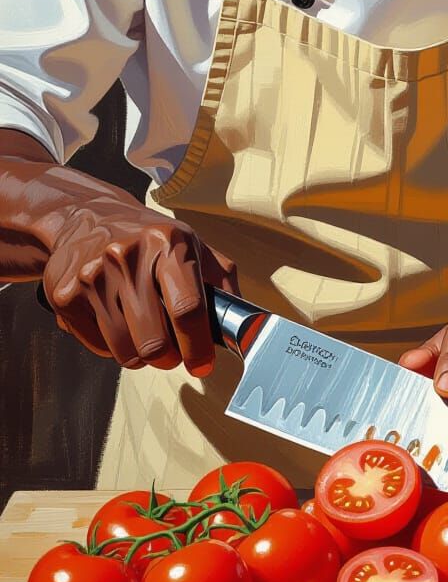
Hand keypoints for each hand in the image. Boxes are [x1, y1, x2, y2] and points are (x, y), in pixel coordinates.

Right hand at [42, 196, 239, 376]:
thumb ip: (222, 282)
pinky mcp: (66, 295)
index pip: (187, 308)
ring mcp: (93, 276)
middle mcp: (127, 257)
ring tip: (145, 335)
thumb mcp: (193, 245)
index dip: (198, 346)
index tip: (202, 364)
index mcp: (167, 244)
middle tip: (173, 353)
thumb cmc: (148, 238)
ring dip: (142, 355)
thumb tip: (246, 325)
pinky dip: (114, 346)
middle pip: (154, 342)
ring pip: (126, 352)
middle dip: (170, 358)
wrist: (83, 218)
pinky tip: (117, 320)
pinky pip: (99, 347)